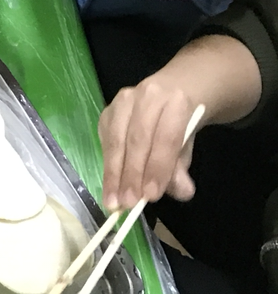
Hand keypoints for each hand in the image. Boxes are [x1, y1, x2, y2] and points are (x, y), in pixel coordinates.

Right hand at [100, 79, 199, 211]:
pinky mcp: (108, 109)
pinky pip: (105, 138)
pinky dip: (107, 163)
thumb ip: (181, 169)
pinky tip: (109, 183)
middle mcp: (148, 95)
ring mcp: (124, 99)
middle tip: (129, 203)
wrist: (171, 91)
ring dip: (114, 172)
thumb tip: (179, 191)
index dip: (157, 167)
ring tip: (114, 200)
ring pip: (116, 138)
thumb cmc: (180, 124)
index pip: (165, 137)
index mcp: (175, 101)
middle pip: (137, 138)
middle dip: (132, 174)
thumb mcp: (188, 147)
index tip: (151, 196)